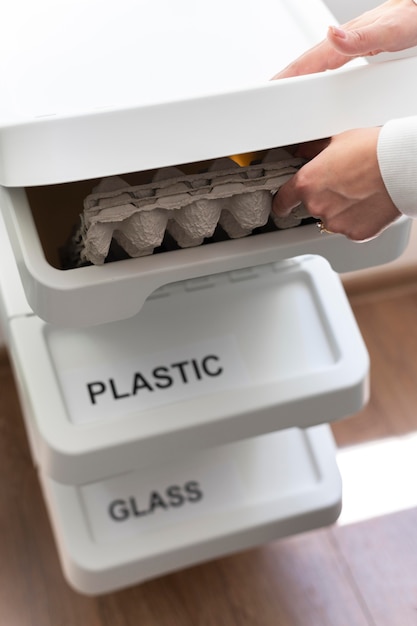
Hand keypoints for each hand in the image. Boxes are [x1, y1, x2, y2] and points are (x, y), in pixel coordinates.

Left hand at [272, 128, 400, 240]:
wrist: (400, 166)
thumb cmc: (372, 150)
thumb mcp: (336, 141)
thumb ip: (312, 151)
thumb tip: (303, 152)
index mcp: (306, 183)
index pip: (282, 201)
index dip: (281, 203)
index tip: (282, 206)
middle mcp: (317, 206)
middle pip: (311, 208)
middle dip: (323, 199)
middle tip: (343, 184)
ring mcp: (335, 222)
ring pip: (332, 219)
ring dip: (340, 210)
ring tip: (360, 192)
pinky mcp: (354, 233)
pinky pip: (350, 228)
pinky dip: (357, 220)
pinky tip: (368, 203)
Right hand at [273, 0, 416, 77]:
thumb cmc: (411, 19)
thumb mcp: (388, 32)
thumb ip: (360, 38)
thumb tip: (332, 36)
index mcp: (344, 40)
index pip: (308, 62)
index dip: (287, 76)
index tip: (271, 88)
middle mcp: (343, 42)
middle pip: (306, 64)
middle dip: (285, 78)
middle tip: (269, 94)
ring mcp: (348, 46)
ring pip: (316, 65)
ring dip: (298, 76)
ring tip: (285, 91)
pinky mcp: (357, 51)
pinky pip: (329, 66)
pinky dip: (317, 74)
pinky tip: (317, 81)